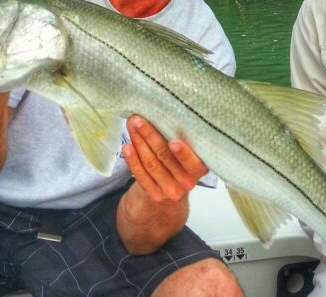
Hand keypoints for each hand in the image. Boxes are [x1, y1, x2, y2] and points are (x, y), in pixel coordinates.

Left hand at [117, 115, 207, 253]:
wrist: (165, 208)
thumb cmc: (175, 173)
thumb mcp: (184, 164)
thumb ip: (178, 147)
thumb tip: (161, 117)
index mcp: (198, 171)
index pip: (193, 163)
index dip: (184, 153)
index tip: (173, 140)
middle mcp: (186, 183)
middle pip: (166, 157)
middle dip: (150, 135)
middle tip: (138, 120)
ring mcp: (169, 191)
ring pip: (152, 163)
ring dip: (139, 143)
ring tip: (131, 127)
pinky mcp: (153, 195)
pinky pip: (141, 175)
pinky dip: (133, 160)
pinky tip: (127, 147)